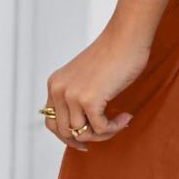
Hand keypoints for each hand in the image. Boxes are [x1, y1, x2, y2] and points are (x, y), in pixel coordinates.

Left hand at [43, 17, 153, 151]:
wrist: (127, 38)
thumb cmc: (114, 54)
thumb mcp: (86, 77)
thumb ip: (78, 97)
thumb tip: (83, 129)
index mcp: (55, 84)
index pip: (51, 123)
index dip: (67, 137)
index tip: (85, 141)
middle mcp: (58, 90)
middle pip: (65, 132)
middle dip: (87, 137)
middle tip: (107, 133)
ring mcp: (72, 95)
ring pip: (83, 133)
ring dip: (104, 133)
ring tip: (120, 120)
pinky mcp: (89, 100)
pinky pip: (100, 128)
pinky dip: (114, 127)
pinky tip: (126, 116)